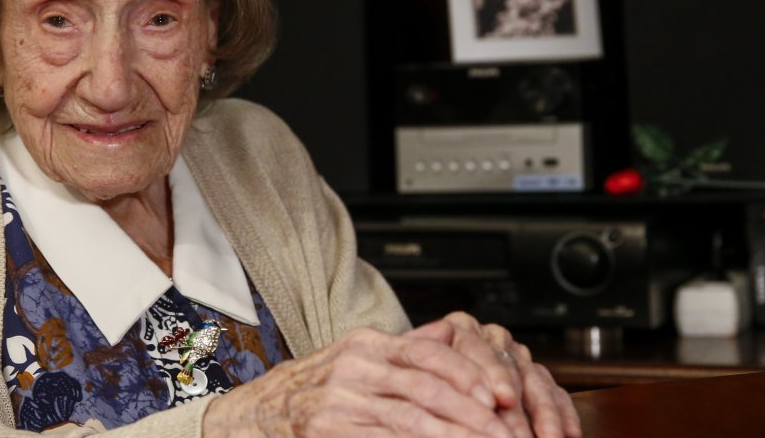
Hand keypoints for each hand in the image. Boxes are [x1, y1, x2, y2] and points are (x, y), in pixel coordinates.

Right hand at [203, 326, 515, 436]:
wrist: (257, 413)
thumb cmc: (317, 389)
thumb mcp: (358, 359)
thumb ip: (405, 353)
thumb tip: (454, 336)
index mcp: (368, 344)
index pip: (429, 352)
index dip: (468, 373)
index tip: (500, 395)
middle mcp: (355, 366)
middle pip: (427, 387)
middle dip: (473, 412)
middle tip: (507, 431)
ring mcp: (340, 400)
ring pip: (412, 419)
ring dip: (455, 435)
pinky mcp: (328, 430)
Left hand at [407, 313, 580, 437]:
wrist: (422, 385)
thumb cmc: (417, 380)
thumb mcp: (415, 369)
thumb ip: (427, 365)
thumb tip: (438, 358)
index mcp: (459, 329)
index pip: (480, 348)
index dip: (493, 375)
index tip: (503, 400)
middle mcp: (490, 338)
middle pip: (511, 369)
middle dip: (519, 408)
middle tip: (522, 434)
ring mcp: (514, 356)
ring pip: (536, 381)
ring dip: (546, 415)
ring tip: (551, 437)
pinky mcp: (534, 375)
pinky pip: (554, 392)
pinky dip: (563, 414)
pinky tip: (569, 433)